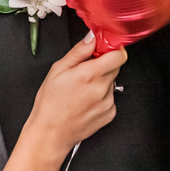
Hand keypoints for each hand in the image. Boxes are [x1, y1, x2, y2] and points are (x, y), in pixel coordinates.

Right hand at [25, 33, 124, 159]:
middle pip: (114, 67)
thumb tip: (92, 38)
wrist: (52, 132)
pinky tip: (85, 102)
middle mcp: (102, 88)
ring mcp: (108, 102)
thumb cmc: (50, 103)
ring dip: (100, 82)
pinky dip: (101, 97)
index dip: (111, 50)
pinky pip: (110, 98)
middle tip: (83, 73)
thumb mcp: (57, 70)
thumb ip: (79, 52)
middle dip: (102, 66)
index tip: (102, 51)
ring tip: (81, 91)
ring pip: (111, 83)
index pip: (118, 55)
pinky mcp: (110, 114)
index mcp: (90, 74)